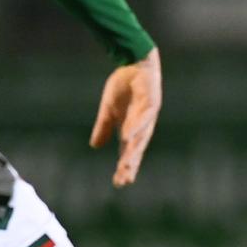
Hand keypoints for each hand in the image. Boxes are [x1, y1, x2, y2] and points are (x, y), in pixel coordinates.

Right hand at [90, 48, 160, 187]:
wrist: (135, 63)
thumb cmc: (123, 87)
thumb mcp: (108, 109)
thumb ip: (103, 127)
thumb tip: (95, 146)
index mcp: (132, 128)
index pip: (127, 151)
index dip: (125, 166)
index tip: (119, 183)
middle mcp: (142, 125)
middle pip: (136, 149)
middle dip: (130, 164)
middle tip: (124, 179)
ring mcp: (148, 115)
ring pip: (141, 137)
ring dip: (133, 150)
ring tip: (126, 164)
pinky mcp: (152, 103)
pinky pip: (144, 118)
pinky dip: (136, 127)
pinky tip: (128, 137)